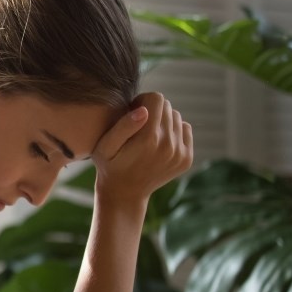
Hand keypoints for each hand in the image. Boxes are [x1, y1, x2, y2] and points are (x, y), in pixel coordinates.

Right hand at [91, 92, 193, 206]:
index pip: (157, 98)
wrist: (124, 193)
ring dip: (163, 121)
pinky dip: (173, 131)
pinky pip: (186, 130)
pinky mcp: (186, 159)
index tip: (132, 113)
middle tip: (138, 126)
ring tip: (147, 135)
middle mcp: (169, 145)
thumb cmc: (110, 166)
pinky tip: (159, 142)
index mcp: (149, 138)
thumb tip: (144, 110)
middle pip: (168, 107)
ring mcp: (180, 153)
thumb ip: (123, 126)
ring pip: (177, 117)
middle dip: (153, 110)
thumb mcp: (105, 146)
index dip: (142, 100)